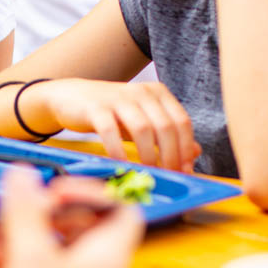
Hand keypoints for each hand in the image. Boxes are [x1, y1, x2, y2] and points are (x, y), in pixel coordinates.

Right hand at [0, 169, 142, 267]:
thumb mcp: (29, 257)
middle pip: (76, 228)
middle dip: (36, 212)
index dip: (93, 193)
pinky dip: (6, 258)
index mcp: (108, 261)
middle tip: (11, 205)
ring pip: (46, 249)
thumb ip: (26, 211)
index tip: (55, 188)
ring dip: (10, 234)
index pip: (121, 212)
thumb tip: (24, 174)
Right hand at [36, 78, 200, 169]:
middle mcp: (141, 92)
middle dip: (170, 156)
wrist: (72, 97)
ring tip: (148, 172)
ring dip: (148, 155)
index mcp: (157, 93)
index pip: (181, 121)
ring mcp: (118, 98)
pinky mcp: (95, 107)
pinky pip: (110, 131)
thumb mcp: (143, 120)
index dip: (186, 148)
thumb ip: (169, 135)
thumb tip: (195, 152)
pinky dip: (119, 151)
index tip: (185, 170)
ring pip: (142, 128)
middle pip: (165, 126)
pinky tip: (121, 165)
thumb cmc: (112, 112)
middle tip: (168, 175)